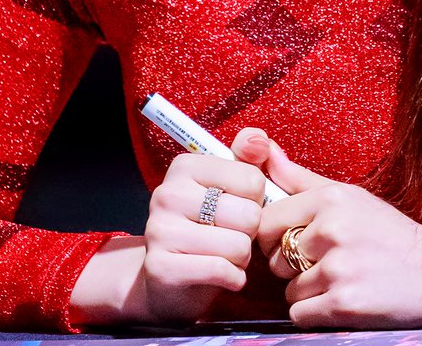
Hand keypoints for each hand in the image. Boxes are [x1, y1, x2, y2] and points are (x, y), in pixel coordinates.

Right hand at [139, 135, 269, 323]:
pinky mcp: (161, 268)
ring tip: (227, 255)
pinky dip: (233, 278)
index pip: (252, 180)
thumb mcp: (229, 187)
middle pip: (248, 214)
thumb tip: (261, 141)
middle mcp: (168, 193)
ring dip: (241, 258)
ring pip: (238, 245)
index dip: (256, 201)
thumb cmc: (209, 227)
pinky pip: (221, 270)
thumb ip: (249, 158)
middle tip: (233, 235)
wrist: (170, 280)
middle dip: (250, 233)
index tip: (238, 207)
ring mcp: (160, 231)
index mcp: (185, 166)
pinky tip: (224, 275)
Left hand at [252, 137, 421, 327]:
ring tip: (339, 280)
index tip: (295, 242)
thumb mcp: (348, 195)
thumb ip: (298, 178)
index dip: (275, 237)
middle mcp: (331, 229)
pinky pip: (300, 314)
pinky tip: (341, 299)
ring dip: (306, 292)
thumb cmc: (389, 233)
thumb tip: (259, 147)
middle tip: (324, 262)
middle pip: (274, 258)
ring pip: (288, 290)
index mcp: (330, 198)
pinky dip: (315, 313)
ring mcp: (338, 268)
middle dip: (291, 266)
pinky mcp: (344, 304)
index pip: (267, 222)